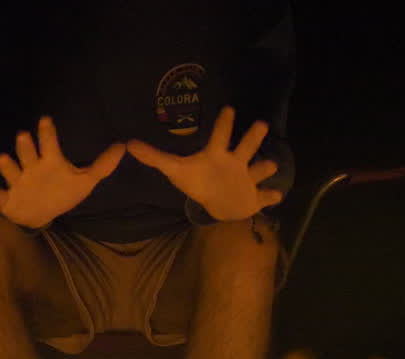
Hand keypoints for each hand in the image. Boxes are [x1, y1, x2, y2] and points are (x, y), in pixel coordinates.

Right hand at [0, 116, 124, 228]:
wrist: (41, 213)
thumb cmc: (63, 191)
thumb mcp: (85, 180)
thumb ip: (103, 165)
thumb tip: (124, 146)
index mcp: (50, 161)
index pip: (49, 143)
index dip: (47, 132)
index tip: (46, 120)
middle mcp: (32, 168)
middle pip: (27, 153)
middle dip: (25, 146)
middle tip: (24, 136)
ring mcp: (18, 183)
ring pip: (11, 171)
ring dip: (7, 165)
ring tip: (4, 158)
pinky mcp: (8, 200)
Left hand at [126, 106, 282, 221]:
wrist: (217, 205)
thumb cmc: (198, 182)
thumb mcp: (175, 170)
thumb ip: (154, 157)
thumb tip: (128, 144)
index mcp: (218, 155)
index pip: (221, 136)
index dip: (224, 123)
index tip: (229, 108)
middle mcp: (236, 163)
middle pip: (246, 147)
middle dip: (252, 137)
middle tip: (260, 124)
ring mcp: (247, 179)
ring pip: (259, 169)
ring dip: (265, 167)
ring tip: (272, 164)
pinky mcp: (254, 197)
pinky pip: (265, 197)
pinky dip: (271, 197)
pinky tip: (277, 195)